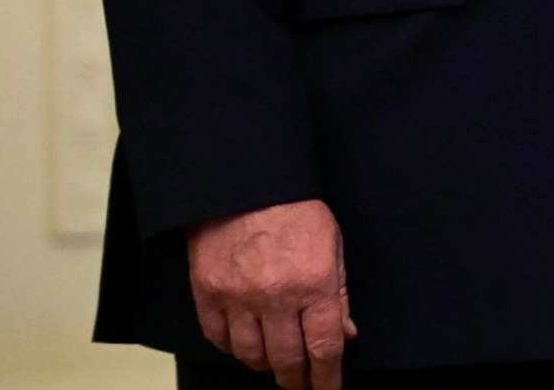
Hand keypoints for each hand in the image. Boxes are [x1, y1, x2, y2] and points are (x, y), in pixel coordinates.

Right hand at [186, 199, 355, 388]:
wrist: (245, 183)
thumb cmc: (296, 209)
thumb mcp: (332, 245)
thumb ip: (340, 292)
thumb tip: (346, 334)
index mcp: (315, 284)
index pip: (324, 347)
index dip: (327, 377)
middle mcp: (276, 297)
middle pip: (287, 359)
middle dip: (297, 379)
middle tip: (301, 383)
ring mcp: (238, 298)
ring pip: (251, 355)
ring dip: (265, 366)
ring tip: (275, 364)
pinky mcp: (207, 294)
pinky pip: (219, 339)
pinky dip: (233, 349)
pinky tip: (245, 346)